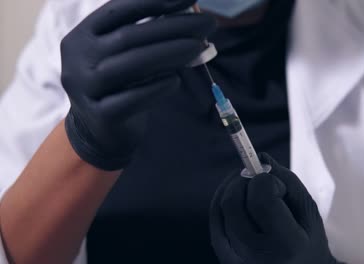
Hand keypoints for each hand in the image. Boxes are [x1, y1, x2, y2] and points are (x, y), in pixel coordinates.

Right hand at [61, 0, 215, 169]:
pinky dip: (157, 87)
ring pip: (132, 65)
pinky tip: (176, 80)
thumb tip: (190, 13)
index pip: (119, 10)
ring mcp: (85, 87)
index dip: (155, 1)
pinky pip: (133, 98)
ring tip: (200, 46)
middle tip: (207, 23)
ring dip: (171, 53)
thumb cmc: (119, 84)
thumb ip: (147, 36)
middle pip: (130, 37)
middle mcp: (77, 57)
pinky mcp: (100, 115)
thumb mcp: (125, 55)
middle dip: (174, 26)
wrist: (98, 130)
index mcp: (83, 34)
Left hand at [210, 153, 341, 263]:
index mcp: (286, 244)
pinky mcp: (226, 259)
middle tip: (258, 178)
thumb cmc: (308, 240)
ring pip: (221, 209)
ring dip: (233, 188)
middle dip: (244, 181)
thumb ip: (287, 181)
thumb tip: (260, 158)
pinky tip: (236, 195)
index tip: (276, 184)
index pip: (261, 198)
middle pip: (233, 202)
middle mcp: (257, 255)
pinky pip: (215, 221)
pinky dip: (222, 201)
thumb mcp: (308, 211)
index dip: (267, 181)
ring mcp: (237, 260)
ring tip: (250, 186)